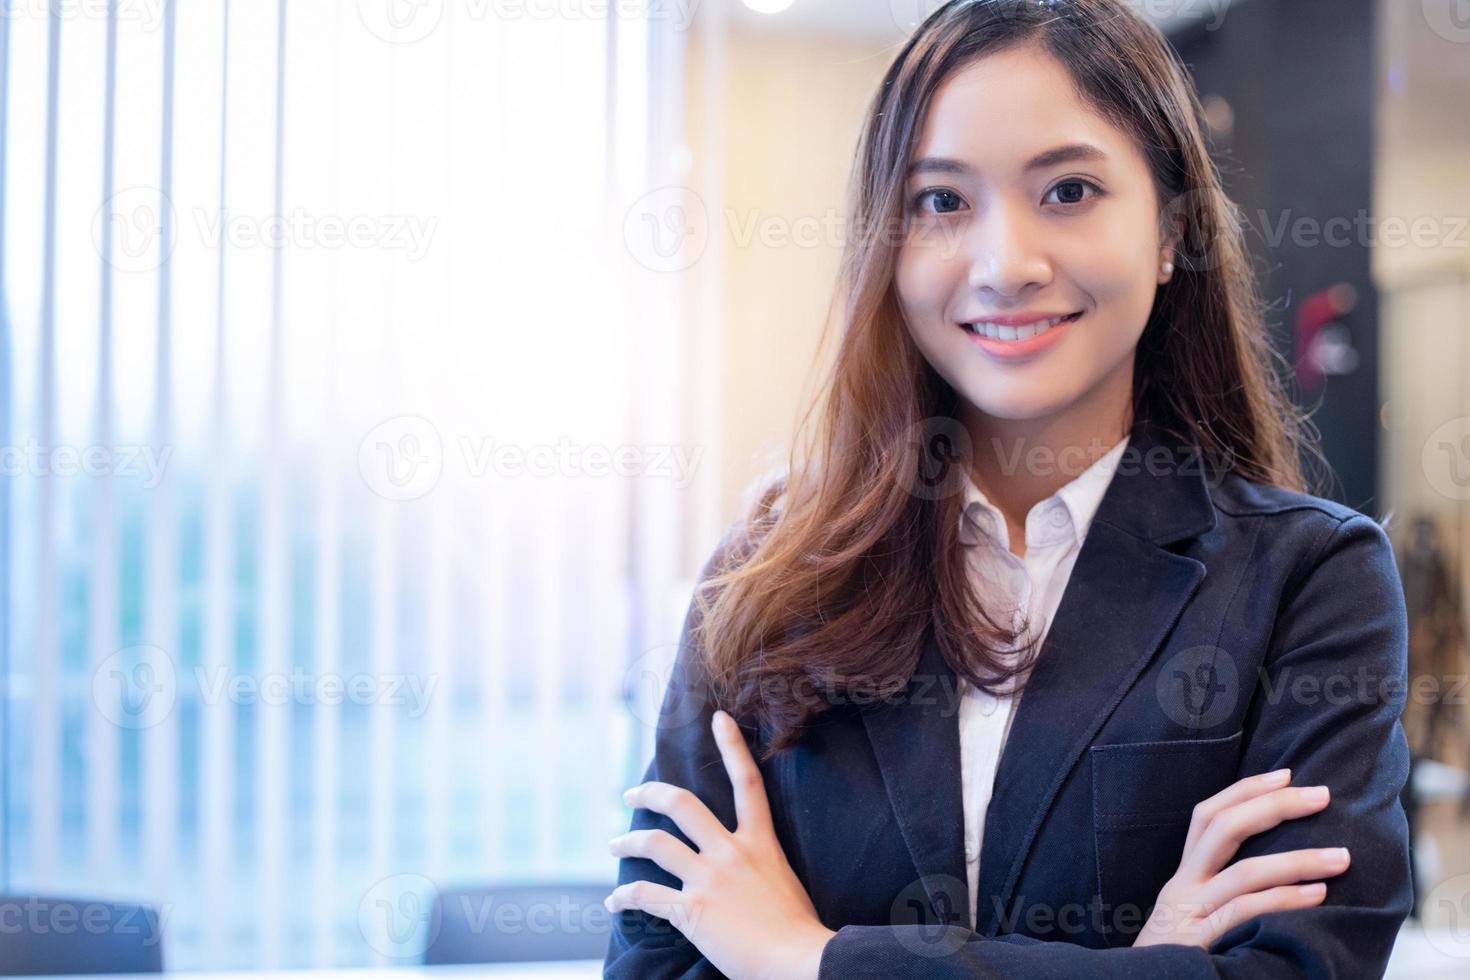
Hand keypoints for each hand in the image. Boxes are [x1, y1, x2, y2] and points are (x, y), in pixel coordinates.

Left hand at [605, 709, 835, 979]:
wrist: (799, 961)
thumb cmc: (799, 931)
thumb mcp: (784, 883)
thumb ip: (760, 869)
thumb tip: (745, 875)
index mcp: (760, 843)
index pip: (748, 782)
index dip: (732, 746)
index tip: (718, 718)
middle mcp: (731, 852)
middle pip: (682, 805)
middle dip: (651, 794)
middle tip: (632, 795)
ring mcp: (709, 878)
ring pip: (654, 843)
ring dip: (627, 843)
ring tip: (614, 846)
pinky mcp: (691, 910)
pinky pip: (645, 896)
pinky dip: (624, 897)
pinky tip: (614, 901)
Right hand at [1132, 767, 1349, 948]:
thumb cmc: (1180, 960)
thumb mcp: (1193, 920)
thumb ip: (1223, 896)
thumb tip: (1281, 872)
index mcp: (1184, 878)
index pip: (1208, 816)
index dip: (1245, 791)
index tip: (1286, 774)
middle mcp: (1183, 888)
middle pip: (1222, 827)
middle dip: (1274, 806)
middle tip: (1322, 795)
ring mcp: (1189, 914)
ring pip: (1243, 872)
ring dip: (1298, 860)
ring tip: (1342, 858)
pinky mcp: (1199, 943)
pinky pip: (1245, 913)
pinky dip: (1284, 901)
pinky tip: (1317, 896)